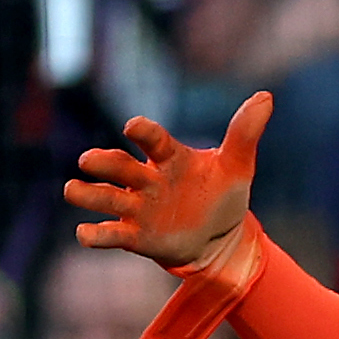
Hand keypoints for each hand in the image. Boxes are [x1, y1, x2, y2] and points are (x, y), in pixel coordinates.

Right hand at [67, 93, 269, 269]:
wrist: (220, 240)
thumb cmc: (221, 196)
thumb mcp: (237, 168)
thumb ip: (244, 134)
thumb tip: (266, 97)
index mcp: (169, 158)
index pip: (153, 140)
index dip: (143, 132)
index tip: (134, 127)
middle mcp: (146, 179)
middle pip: (119, 166)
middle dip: (104, 163)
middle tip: (90, 161)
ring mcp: (137, 207)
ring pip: (104, 197)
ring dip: (88, 194)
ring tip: (73, 190)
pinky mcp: (135, 236)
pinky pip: (111, 234)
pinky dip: (95, 234)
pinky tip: (86, 234)